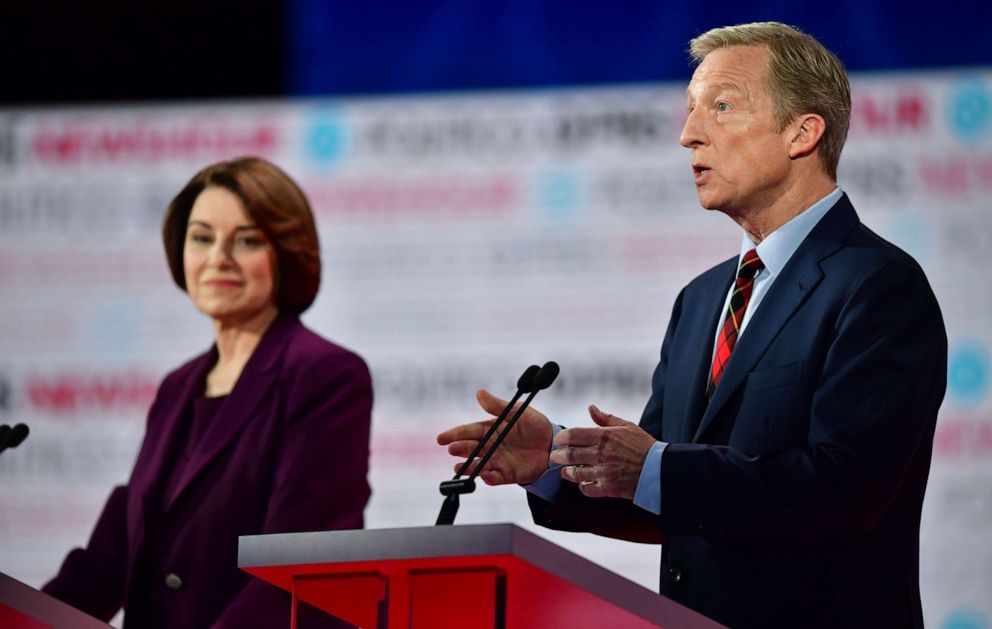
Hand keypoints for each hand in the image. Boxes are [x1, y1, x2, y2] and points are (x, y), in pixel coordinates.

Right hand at [436, 389, 553, 485]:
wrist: (553, 444)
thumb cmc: (534, 425)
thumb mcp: (517, 412)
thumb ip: (498, 406)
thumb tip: (479, 393)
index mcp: (490, 430)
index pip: (469, 431)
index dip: (455, 434)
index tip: (441, 438)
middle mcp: (490, 446)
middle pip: (471, 448)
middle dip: (460, 449)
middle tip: (452, 449)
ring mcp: (497, 461)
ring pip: (479, 465)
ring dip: (468, 466)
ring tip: (459, 467)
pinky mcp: (507, 475)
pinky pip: (495, 478)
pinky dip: (488, 478)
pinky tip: (484, 476)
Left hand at [549, 405, 655, 498]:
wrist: (659, 470)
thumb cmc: (644, 446)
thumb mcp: (627, 426)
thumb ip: (606, 419)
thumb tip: (591, 407)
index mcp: (605, 436)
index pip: (574, 435)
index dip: (562, 438)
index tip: (559, 440)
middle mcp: (602, 454)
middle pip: (571, 454)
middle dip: (559, 455)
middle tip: (555, 456)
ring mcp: (604, 472)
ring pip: (576, 473)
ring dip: (567, 472)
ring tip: (565, 471)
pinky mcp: (608, 488)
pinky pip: (587, 489)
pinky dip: (582, 486)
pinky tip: (582, 483)